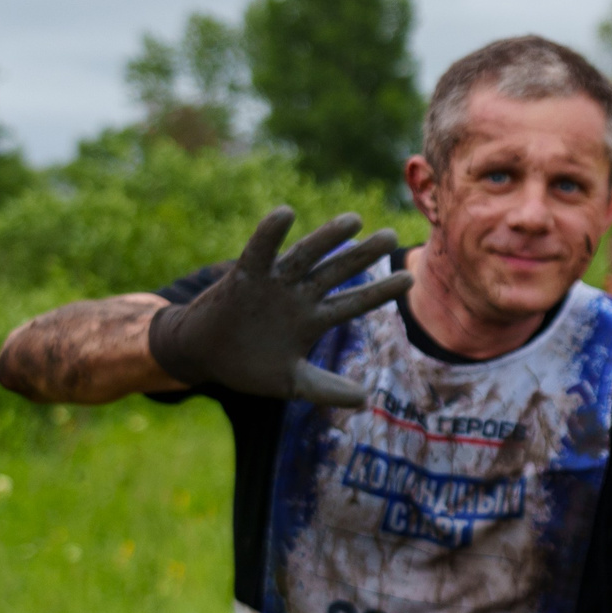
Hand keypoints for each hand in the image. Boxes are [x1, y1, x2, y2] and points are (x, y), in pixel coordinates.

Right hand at [145, 208, 409, 405]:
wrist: (202, 356)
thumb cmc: (249, 365)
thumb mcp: (291, 382)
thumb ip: (326, 389)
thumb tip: (364, 399)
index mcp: (313, 318)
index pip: (354, 302)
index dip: (380, 291)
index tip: (409, 279)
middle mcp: (298, 295)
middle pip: (337, 272)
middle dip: (363, 255)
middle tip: (392, 236)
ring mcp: (273, 283)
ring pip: (305, 256)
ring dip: (327, 238)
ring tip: (354, 220)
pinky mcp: (244, 277)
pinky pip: (257, 251)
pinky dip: (268, 234)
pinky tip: (284, 213)